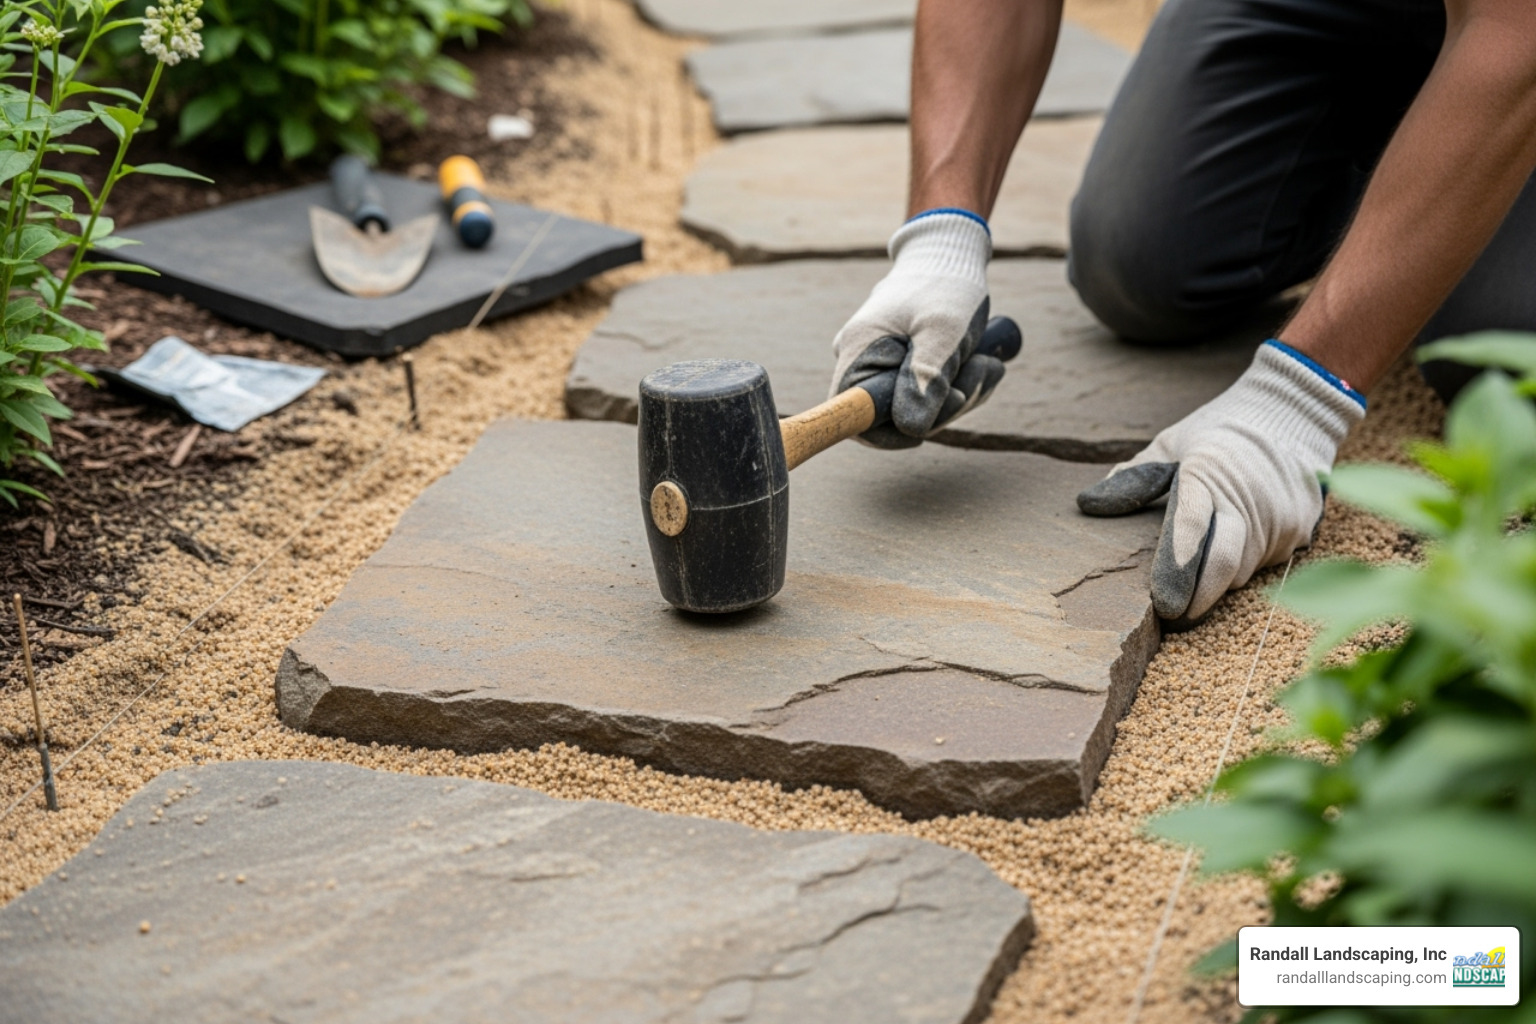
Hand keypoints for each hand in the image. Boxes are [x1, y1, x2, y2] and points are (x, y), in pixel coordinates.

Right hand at [830, 209, 1003, 447]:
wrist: (951, 253)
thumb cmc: (946, 285)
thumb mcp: (944, 332)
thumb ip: (926, 381)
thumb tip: (911, 429)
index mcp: (858, 350)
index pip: (851, 415)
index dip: (885, 434)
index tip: (925, 427)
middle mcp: (860, 358)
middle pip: (892, 416)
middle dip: (942, 408)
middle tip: (981, 373)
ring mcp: (879, 361)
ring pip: (915, 407)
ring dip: (958, 394)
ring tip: (986, 362)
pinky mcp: (900, 363)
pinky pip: (926, 392)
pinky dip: (956, 386)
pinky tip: (978, 364)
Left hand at [1077, 342, 1365, 626]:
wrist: (1290, 413)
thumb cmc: (1217, 431)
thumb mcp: (1170, 443)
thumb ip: (1133, 477)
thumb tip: (1088, 503)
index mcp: (1207, 475)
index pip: (1190, 525)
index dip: (1175, 566)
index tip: (1162, 602)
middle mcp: (1247, 501)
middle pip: (1222, 563)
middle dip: (1196, 598)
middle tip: (1172, 617)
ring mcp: (1278, 518)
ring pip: (1241, 571)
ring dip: (1216, 584)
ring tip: (1193, 591)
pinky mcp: (1299, 529)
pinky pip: (1265, 564)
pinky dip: (1243, 568)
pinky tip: (1227, 561)